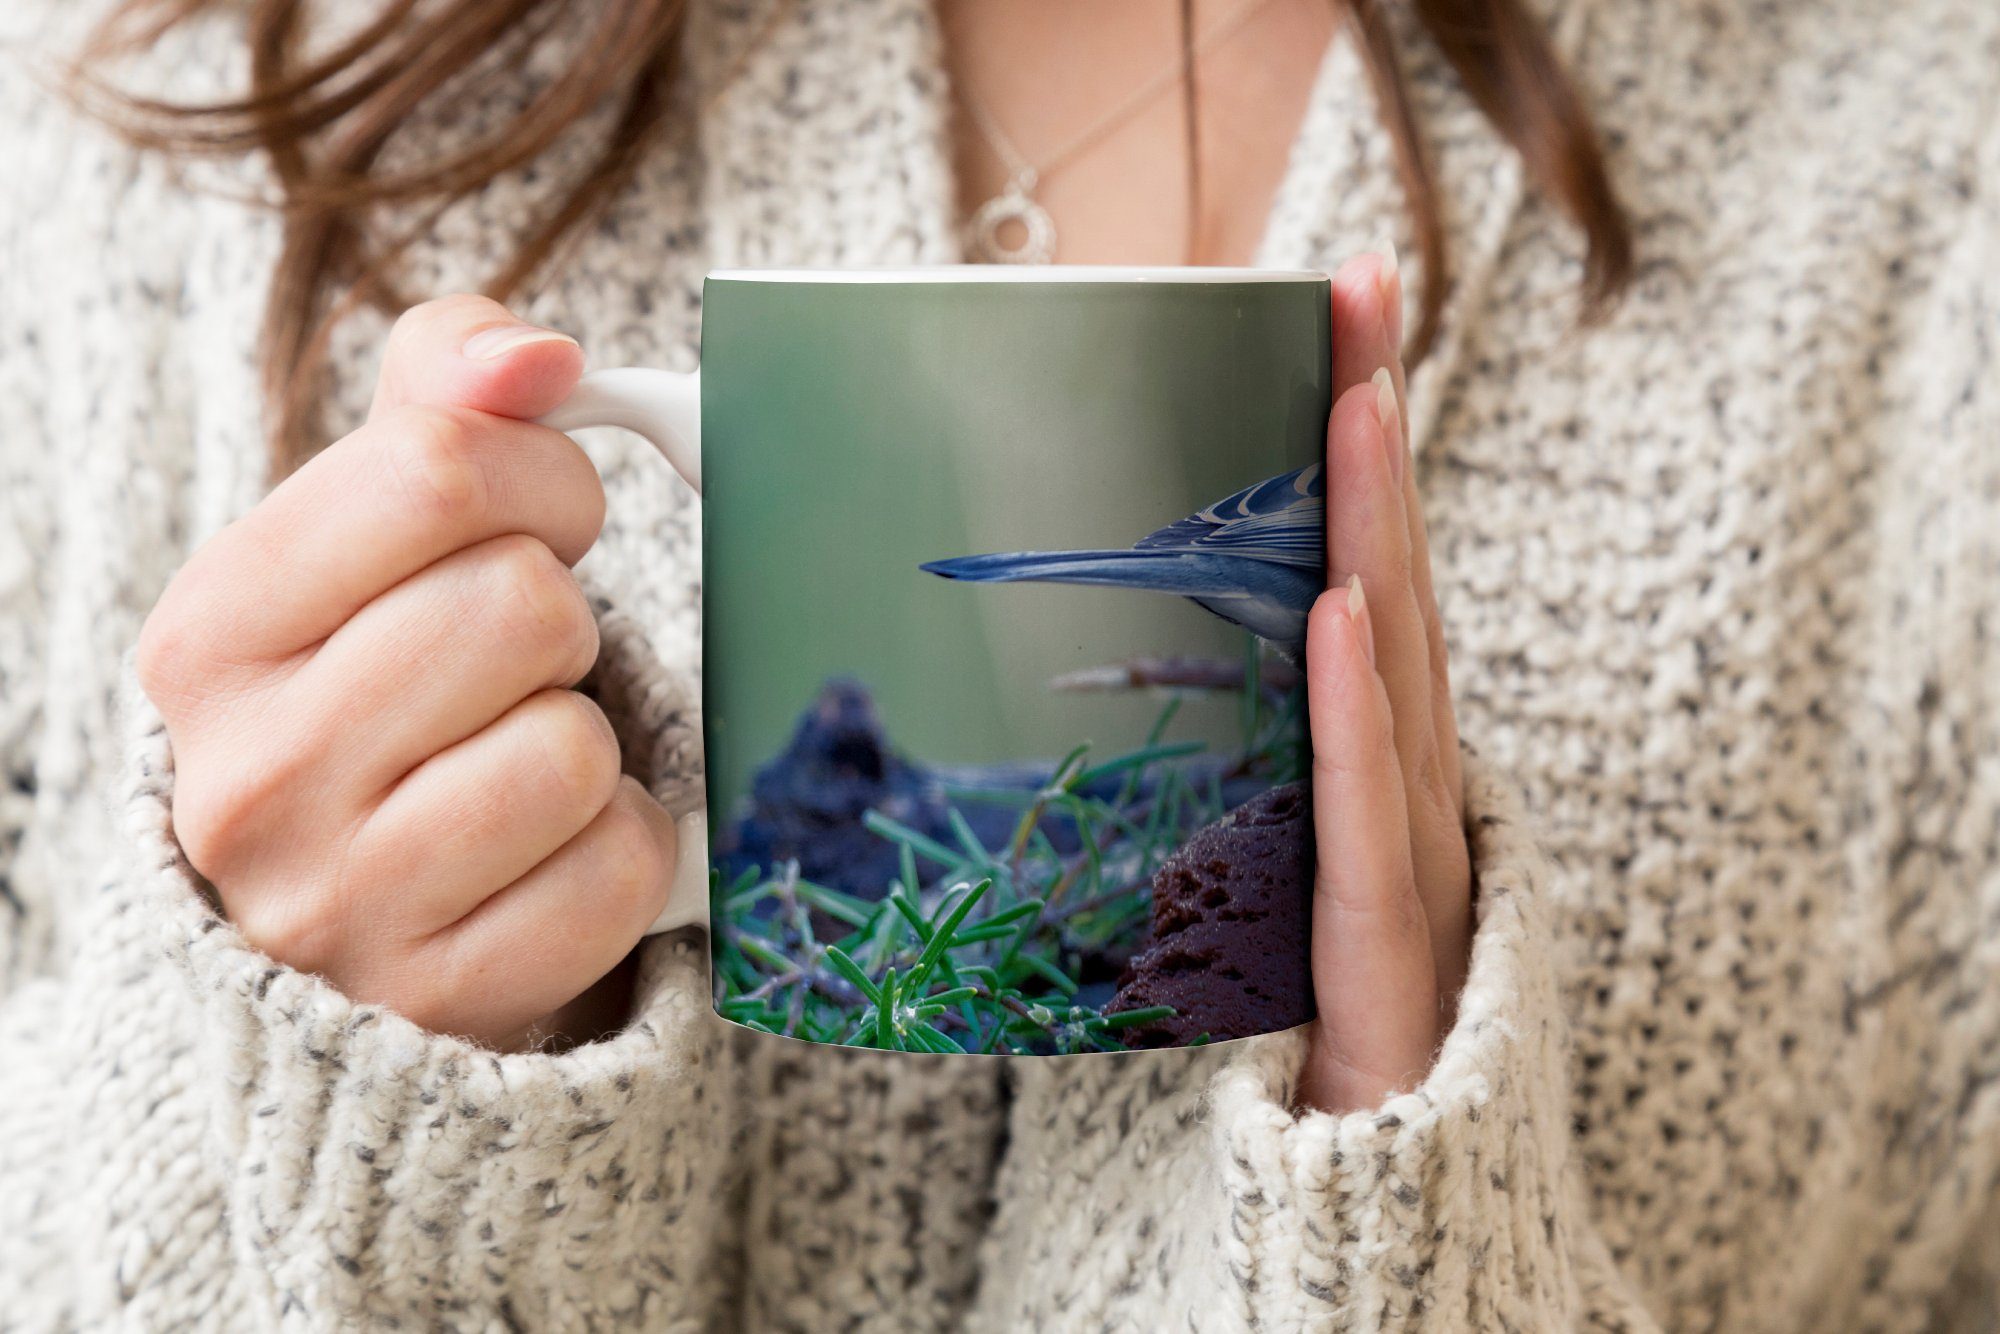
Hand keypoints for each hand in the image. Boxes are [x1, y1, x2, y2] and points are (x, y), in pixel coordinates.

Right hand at [137, 296, 677, 1051]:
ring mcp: (341, 902)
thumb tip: (541, 357)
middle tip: (519, 661)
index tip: (544, 522)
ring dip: (585, 737)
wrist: (352, 902)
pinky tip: (550, 845)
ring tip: (516, 753)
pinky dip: (618, 843)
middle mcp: (250, 776)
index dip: (542, 478)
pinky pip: (616, 868)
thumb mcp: (372, 523)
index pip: (436, 472)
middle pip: (523, 606)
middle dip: (559, 618)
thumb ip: (447, 391)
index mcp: (213, 630)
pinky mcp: (444, 990)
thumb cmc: (386, 677)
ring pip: (571, 748)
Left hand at [1297, 253, 1471, 1112]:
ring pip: (1393, 667)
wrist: (1368, 1170)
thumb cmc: (1306, 1001)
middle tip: (1358, 291)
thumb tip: (1126, 652)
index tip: (1345, 308)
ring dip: (1371, 530)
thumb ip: (1230, 746)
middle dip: (1374, 433)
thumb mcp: (1250, 845)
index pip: (1366, 566)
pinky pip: (1365, 808)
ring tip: (1350, 405)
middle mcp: (1407, 773)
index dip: (1362, 438)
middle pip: (1390, 580)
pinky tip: (1335, 612)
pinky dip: (1354, 708)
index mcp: (1371, 746)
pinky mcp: (1383, 934)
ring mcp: (1410, 846)